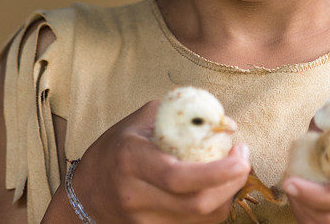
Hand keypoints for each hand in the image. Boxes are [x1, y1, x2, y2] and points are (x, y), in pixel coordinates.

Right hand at [72, 100, 251, 222]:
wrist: (85, 193)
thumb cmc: (117, 148)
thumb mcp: (142, 121)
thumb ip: (184, 116)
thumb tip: (228, 125)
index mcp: (132, 160)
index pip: (179, 177)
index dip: (218, 171)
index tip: (242, 156)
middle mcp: (136, 195)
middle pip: (197, 204)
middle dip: (232, 184)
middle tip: (244, 160)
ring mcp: (143, 221)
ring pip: (201, 220)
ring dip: (226, 196)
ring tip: (231, 173)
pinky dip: (212, 209)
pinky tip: (215, 189)